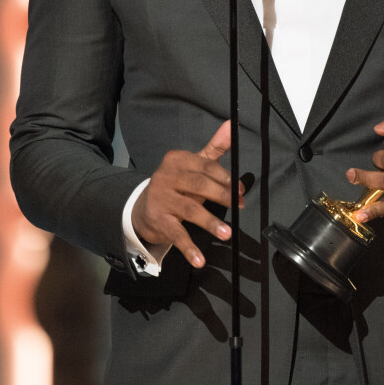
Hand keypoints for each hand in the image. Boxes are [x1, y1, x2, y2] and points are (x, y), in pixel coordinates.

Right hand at [132, 120, 243, 267]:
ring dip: (210, 222)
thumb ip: (214, 148)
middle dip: (222, 196)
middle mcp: (166, 176)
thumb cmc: (177, 184)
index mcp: (177, 159)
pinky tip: (200, 260)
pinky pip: (176, 234)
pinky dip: (189, 248)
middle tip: (239, 206)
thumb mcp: (193, 164)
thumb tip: (233, 124)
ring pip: (190, 209)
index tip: (240, 190)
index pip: (206, 166)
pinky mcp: (157, 220)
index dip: (226, 178)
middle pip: (200, 185)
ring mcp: (161, 198)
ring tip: (227, 233)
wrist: (143, 208)